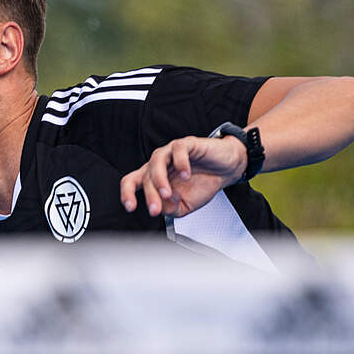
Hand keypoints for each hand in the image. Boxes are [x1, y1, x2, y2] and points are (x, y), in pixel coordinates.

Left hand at [120, 135, 246, 217]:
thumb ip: (171, 209)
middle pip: (144, 177)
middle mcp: (158, 164)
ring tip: (168, 193)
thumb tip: (164, 206)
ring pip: (156, 161)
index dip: (126, 194)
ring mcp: (171, 152)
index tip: (130, 207)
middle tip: (157, 209)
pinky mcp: (186, 144)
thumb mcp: (185, 205)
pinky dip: (180, 163)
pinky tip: (185, 174)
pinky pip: (178, 149)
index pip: (131, 182)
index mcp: (153, 177)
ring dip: (159, 180)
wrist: (226, 169)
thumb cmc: (203, 183)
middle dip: (150, 196)